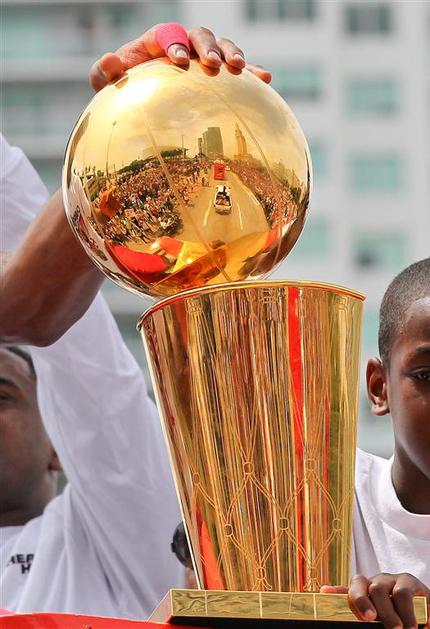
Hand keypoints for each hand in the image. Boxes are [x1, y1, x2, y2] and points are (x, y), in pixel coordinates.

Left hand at [89, 23, 270, 91]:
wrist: (147, 105)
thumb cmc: (128, 93)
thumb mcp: (110, 87)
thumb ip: (104, 74)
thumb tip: (111, 60)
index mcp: (158, 41)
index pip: (167, 33)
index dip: (174, 43)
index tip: (178, 61)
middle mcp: (184, 44)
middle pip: (199, 35)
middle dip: (207, 47)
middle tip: (210, 64)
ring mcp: (204, 59)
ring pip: (222, 46)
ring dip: (232, 53)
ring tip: (239, 68)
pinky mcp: (221, 76)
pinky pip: (240, 72)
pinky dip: (253, 72)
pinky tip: (266, 79)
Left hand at [321, 573, 429, 628]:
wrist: (426, 613)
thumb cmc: (398, 620)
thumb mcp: (380, 620)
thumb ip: (363, 618)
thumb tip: (354, 616)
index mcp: (364, 593)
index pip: (346, 589)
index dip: (335, 590)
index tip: (325, 592)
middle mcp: (374, 583)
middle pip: (360, 583)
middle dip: (361, 602)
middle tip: (369, 619)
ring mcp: (390, 580)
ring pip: (379, 589)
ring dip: (388, 613)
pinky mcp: (408, 581)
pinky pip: (402, 592)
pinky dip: (406, 611)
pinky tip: (411, 625)